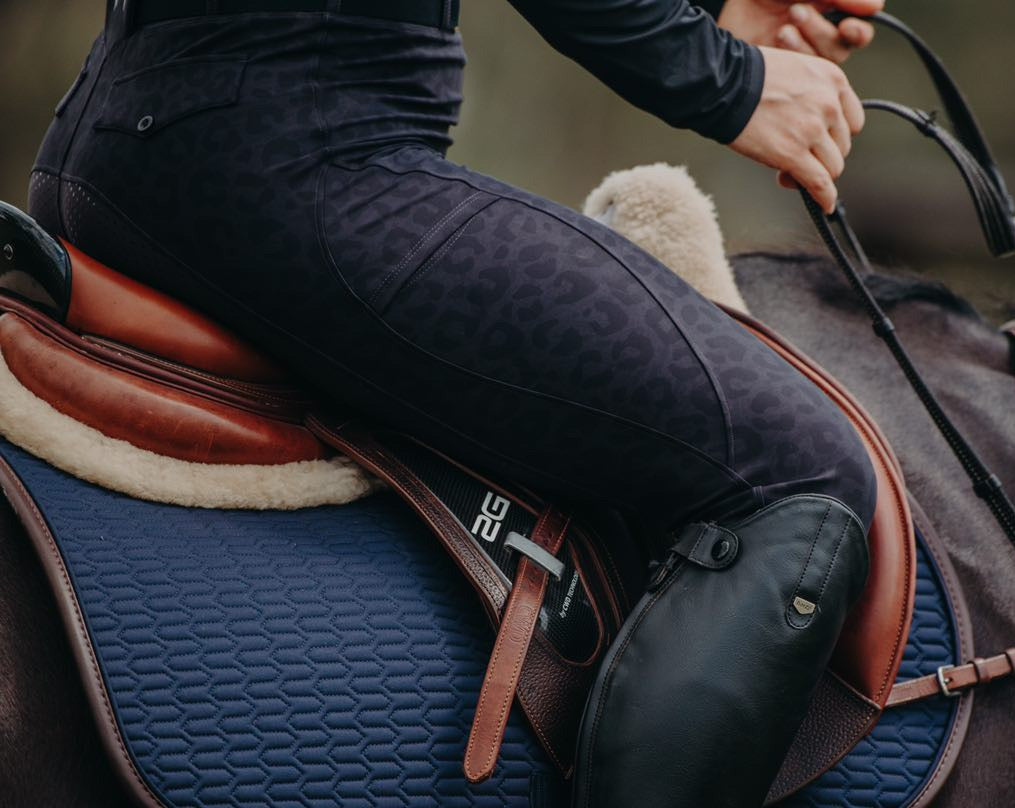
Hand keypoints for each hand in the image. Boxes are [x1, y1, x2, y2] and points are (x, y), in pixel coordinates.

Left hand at [718, 0, 882, 63]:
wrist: (728, 3)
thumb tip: (876, 7)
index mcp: (826, 10)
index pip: (858, 30)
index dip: (859, 29)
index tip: (852, 21)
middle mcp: (815, 34)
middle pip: (841, 48)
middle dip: (823, 31)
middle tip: (798, 11)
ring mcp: (797, 55)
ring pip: (823, 65)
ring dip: (809, 42)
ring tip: (786, 22)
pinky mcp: (780, 71)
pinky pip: (800, 75)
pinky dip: (794, 54)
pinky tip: (779, 36)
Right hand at [729, 46, 863, 212]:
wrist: (722, 84)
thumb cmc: (746, 75)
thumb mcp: (793, 69)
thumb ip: (809, 92)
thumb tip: (806, 123)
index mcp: (832, 80)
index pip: (852, 120)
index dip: (836, 136)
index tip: (822, 143)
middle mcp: (829, 104)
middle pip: (842, 145)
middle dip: (822, 156)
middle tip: (798, 160)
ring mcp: (812, 130)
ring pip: (832, 167)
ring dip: (817, 176)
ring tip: (791, 174)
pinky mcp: (793, 154)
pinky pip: (819, 183)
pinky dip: (824, 197)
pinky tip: (824, 205)